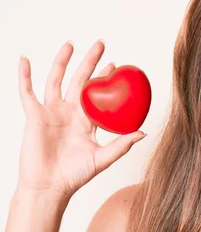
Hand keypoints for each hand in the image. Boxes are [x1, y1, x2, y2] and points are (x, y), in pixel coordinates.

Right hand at [16, 40, 146, 198]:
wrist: (50, 187)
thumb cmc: (75, 176)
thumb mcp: (103, 158)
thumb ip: (122, 144)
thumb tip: (144, 132)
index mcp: (86, 121)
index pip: (97, 94)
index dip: (105, 78)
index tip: (116, 64)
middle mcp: (69, 112)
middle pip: (80, 80)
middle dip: (89, 61)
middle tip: (100, 44)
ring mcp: (51, 112)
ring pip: (56, 80)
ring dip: (62, 61)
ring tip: (71, 44)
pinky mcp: (34, 116)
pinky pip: (27, 92)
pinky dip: (25, 76)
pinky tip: (25, 60)